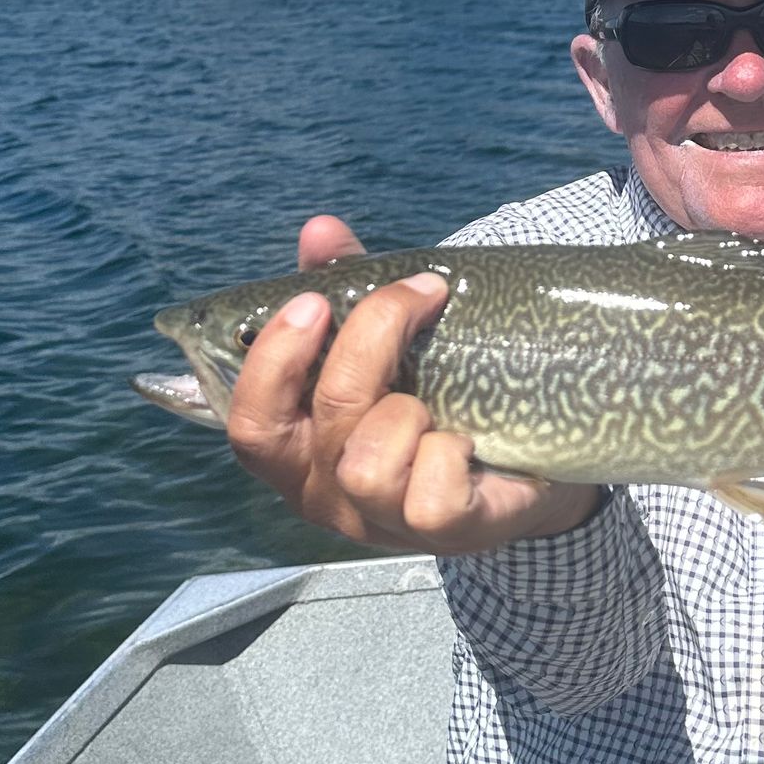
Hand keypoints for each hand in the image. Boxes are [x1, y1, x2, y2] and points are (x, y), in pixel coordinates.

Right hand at [224, 214, 601, 555]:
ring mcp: (378, 518)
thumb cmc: (430, 399)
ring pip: (369, 464)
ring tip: (437, 403)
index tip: (315, 302)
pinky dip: (451, 457)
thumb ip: (344, 287)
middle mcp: (324, 491)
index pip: (248, 421)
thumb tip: (319, 230)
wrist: (515, 469)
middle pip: (328, 413)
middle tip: (419, 294)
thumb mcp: (383, 344)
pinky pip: (431, 498)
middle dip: (371, 340)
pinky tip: (467, 445)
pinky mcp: (439, 533)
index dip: (272, 361)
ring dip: (410, 412)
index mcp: (296, 447)